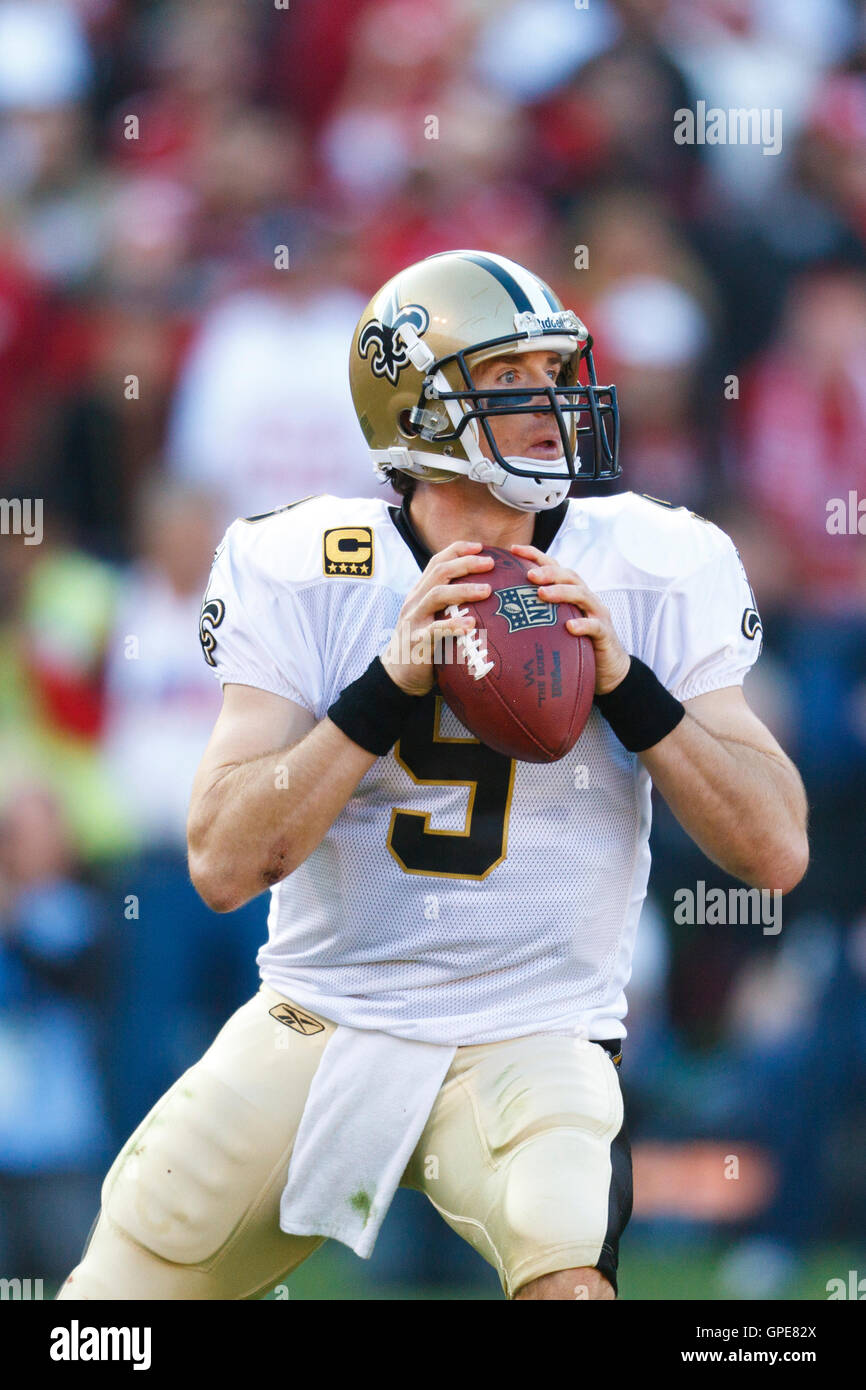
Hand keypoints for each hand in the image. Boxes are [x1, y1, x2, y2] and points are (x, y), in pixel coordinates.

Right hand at [381, 541, 493, 695]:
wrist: (397, 675)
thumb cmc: (424, 646)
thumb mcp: (434, 619)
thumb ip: (451, 606)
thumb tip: (486, 596)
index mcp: (420, 593)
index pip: (437, 562)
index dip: (458, 550)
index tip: (481, 546)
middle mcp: (415, 601)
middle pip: (439, 572)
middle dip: (466, 563)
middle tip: (491, 563)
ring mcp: (414, 620)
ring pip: (437, 595)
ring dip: (463, 590)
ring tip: (487, 591)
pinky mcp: (416, 641)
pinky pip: (434, 630)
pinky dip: (453, 625)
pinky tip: (471, 625)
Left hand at [510, 543, 630, 694]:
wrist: (608, 668)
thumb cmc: (575, 645)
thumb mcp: (554, 625)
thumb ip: (536, 615)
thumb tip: (499, 612)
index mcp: (571, 593)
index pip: (555, 567)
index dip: (536, 555)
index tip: (514, 549)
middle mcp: (585, 598)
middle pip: (569, 576)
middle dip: (549, 572)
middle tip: (529, 575)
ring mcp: (597, 614)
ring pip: (582, 595)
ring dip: (561, 592)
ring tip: (542, 594)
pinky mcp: (605, 634)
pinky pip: (595, 626)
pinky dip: (583, 624)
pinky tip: (570, 626)